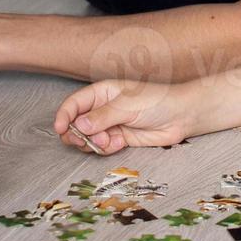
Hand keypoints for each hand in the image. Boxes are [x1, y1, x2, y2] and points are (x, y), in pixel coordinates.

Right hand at [52, 79, 192, 154]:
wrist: (181, 116)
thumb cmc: (157, 101)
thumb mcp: (127, 105)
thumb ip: (102, 117)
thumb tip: (79, 126)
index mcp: (102, 92)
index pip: (75, 103)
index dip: (64, 115)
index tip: (60, 128)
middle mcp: (103, 108)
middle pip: (77, 124)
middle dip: (76, 134)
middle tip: (83, 141)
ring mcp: (111, 124)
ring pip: (88, 138)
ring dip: (94, 143)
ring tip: (108, 141)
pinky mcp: (119, 138)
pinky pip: (103, 147)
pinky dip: (106, 149)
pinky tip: (119, 143)